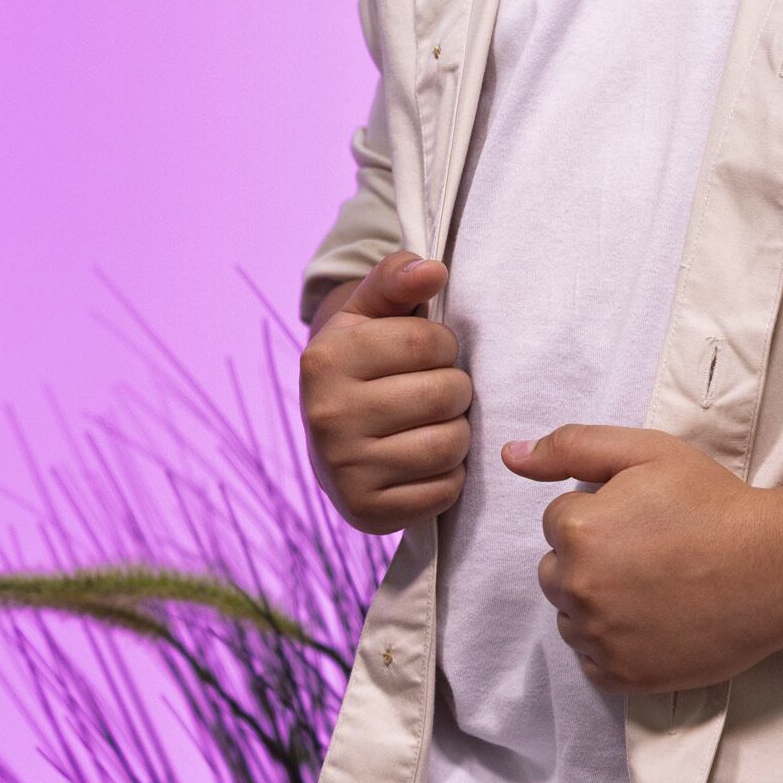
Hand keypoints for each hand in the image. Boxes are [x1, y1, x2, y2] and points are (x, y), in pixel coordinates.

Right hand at [300, 252, 472, 532]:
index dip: (445, 345)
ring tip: (435, 424)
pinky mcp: (365, 512)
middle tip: (436, 393)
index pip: (430, 342)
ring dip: (457, 433)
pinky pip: (444, 492)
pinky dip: (449, 477)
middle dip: (456, 389)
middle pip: (446, 394)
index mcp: (326, 359)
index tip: (430, 354)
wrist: (331, 435)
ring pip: (450, 445)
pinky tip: (425, 462)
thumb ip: (397, 279)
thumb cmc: (365, 362)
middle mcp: (327, 416)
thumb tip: (433, 270)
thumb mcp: (370, 312)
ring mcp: (344, 469)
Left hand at [506, 425, 782, 693]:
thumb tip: (510, 456)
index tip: (644, 520)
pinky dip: (614, 646)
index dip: (601, 515)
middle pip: (556, 573)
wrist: (776, 567)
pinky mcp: (623, 677)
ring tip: (655, 588)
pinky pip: (593, 662)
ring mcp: (600, 639)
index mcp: (578, 531)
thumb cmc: (715, 504)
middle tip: (649, 554)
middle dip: (590, 561)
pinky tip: (655, 623)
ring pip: (571, 618)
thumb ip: (571, 447)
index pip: (557, 523)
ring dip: (598, 605)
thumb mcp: (647, 452)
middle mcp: (579, 590)